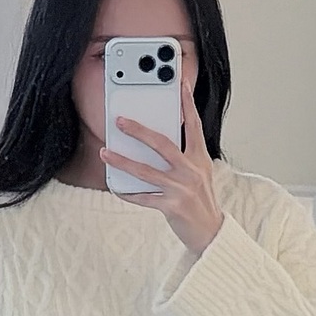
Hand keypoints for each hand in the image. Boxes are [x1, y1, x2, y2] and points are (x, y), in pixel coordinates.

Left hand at [100, 74, 223, 256]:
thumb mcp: (199, 172)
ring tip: (105, 152)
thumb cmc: (200, 199)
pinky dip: (128, 192)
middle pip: (162, 144)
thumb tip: (155, 140)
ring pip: (146, 171)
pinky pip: (144, 197)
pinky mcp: (172, 206)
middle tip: (120, 120)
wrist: (210, 231)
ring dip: (122, 161)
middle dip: (139, 131)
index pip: (193, 125)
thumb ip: (183, 155)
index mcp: (199, 158)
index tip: (180, 84)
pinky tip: (115, 187)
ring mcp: (181, 189)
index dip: (187, 104)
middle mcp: (191, 170)